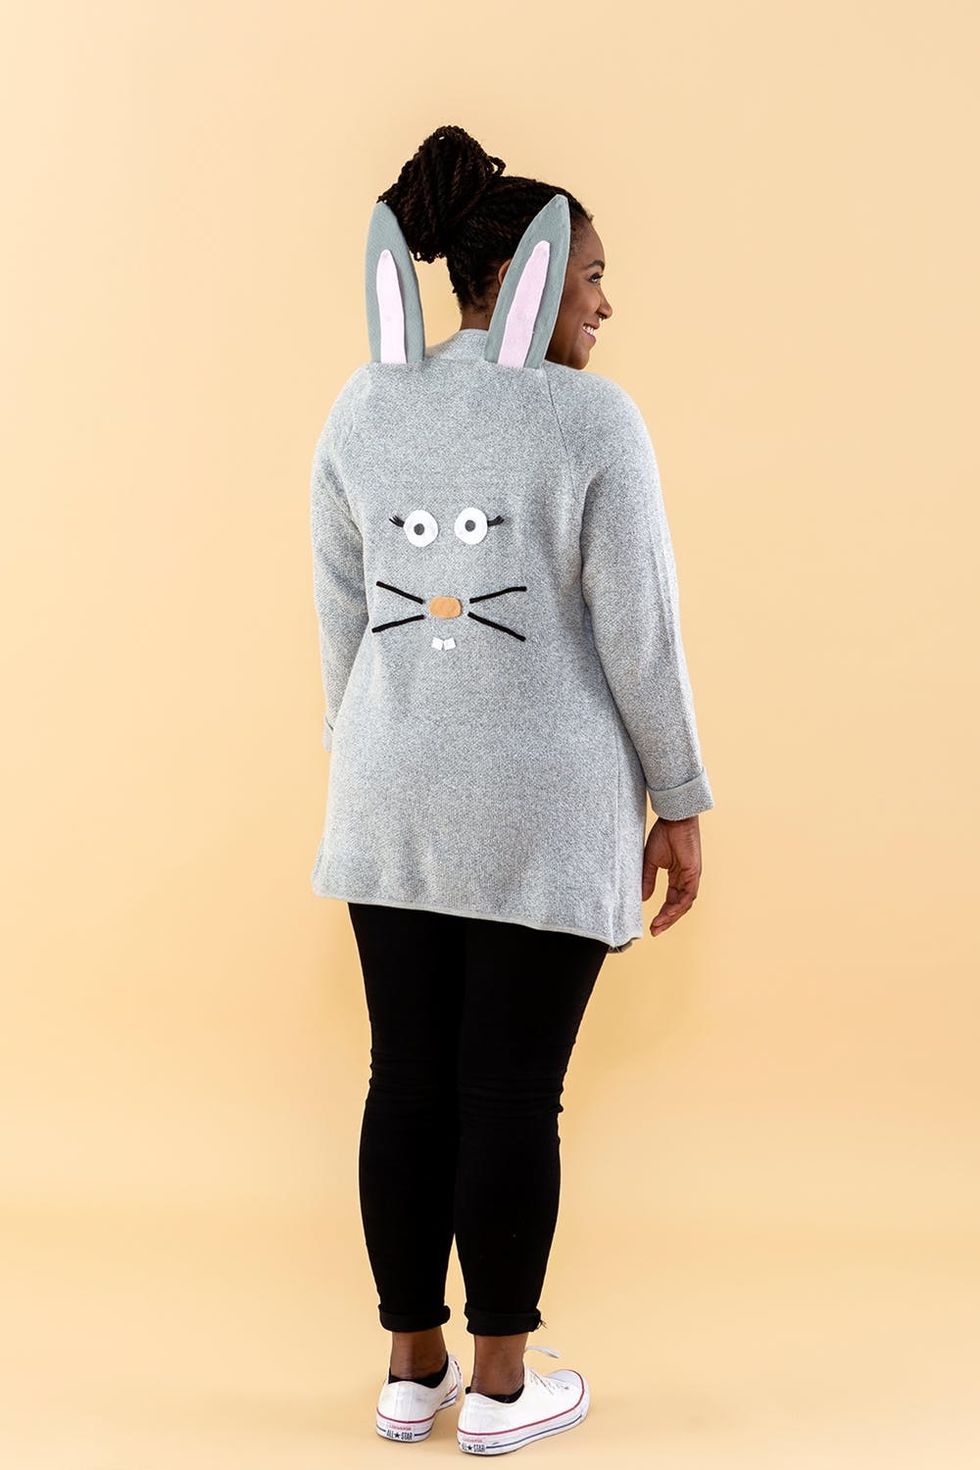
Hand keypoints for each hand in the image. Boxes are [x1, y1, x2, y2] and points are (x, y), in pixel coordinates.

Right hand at [642, 814, 702, 937]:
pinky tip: (668, 913)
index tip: (652, 925)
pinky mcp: (694, 872)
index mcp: (678, 876)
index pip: (672, 900)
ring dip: (672, 916)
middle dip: (667, 920)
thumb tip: (643, 898)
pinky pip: (688, 895)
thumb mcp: (651, 861)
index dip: (663, 914)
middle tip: (655, 931)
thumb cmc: (663, 835)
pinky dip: (679, 906)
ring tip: (659, 925)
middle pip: (679, 906)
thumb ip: (648, 879)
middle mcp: (686, 879)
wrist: (673, 819)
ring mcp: (692, 876)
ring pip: (684, 903)